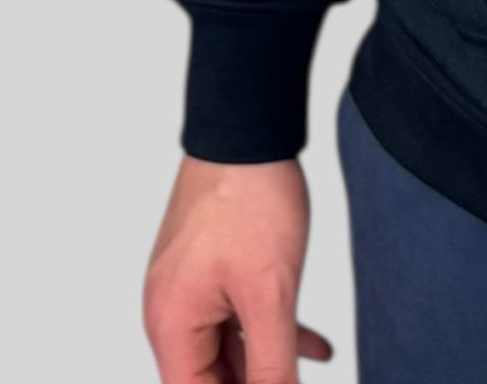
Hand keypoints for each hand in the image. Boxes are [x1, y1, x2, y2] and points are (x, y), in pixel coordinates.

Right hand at [144, 155, 332, 383]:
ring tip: (312, 372)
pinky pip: (237, 315)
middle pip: (209, 376)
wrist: (248, 128)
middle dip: (253, 383)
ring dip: (268, 363)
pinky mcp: (212, 266)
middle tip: (296, 382)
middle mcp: (171, 310)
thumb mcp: (270, 293)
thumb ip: (271, 362)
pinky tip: (316, 345)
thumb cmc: (250, 201)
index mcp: (171, 325)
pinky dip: (271, 332)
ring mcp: (190, 286)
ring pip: (228, 347)